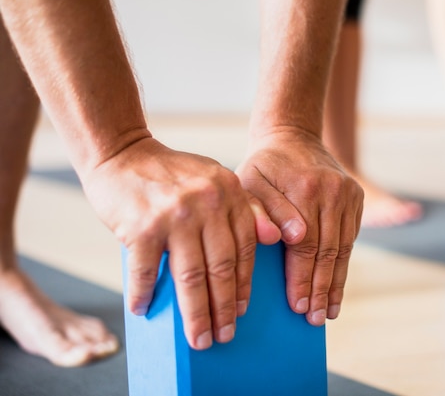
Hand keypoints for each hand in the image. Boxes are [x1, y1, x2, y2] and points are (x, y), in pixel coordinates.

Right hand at [81, 137, 279, 349]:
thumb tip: (275, 238)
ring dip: (195, 315)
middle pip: (221, 268)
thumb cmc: (172, 173)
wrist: (122, 153)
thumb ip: (248, 206)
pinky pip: (146, 273)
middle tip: (225, 335)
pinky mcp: (141, 228)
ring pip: (190, 278)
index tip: (243, 311)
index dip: (244, 284)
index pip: (244, 248)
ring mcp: (174, 216)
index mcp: (229, 192)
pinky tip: (143, 310)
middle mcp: (206, 203)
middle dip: (225, 308)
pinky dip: (144, 295)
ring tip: (199, 338)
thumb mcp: (216, 179)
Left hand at [237, 128, 363, 325]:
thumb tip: (291, 238)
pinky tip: (337, 286)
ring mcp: (348, 193)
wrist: (293, 135)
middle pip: (328, 251)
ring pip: (344, 248)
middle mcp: (333, 190)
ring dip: (336, 283)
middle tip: (314, 318)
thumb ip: (264, 209)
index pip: (305, 246)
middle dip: (320, 289)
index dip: (301, 279)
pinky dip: (344, 264)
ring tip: (329, 311)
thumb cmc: (263, 165)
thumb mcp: (250, 180)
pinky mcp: (356, 196)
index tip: (298, 306)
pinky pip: (351, 237)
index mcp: (305, 187)